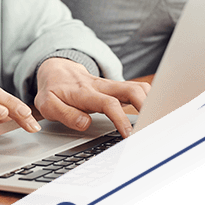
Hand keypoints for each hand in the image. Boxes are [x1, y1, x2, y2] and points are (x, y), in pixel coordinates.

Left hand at [34, 58, 149, 137]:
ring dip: (151, 100)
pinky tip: (154, 111)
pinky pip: (135, 89)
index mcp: (84, 92)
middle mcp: (100, 86)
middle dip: (146, 105)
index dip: (121, 119)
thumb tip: (86, 123)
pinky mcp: (115, 87)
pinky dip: (148, 98)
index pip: (108, 103)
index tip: (129, 135)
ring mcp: (109, 85)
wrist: (55, 69)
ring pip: (136, 87)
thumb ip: (65, 114)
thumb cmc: (52, 89)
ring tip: (157, 119)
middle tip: (153, 124)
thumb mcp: (47, 105)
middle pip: (130, 89)